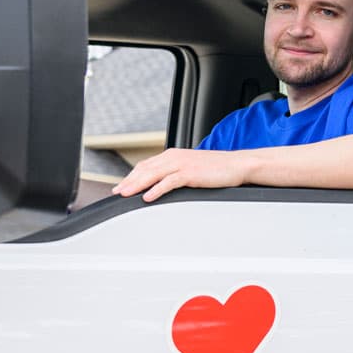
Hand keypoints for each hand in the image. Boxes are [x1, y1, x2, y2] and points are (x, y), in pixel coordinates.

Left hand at [112, 148, 246, 202]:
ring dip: (137, 184)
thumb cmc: (216, 169)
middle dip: (129, 181)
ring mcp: (182, 164)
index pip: (146, 165)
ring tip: (125, 194)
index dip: (131, 175)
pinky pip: (169, 181)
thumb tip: (162, 184)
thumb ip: (176, 173)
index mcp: (173, 155)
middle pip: (145, 169)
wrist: (236, 165)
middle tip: (116, 192)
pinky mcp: (190, 173)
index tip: (121, 186)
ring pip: (153, 174)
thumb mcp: (191, 169)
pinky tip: (147, 197)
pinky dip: (156, 189)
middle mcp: (174, 157)